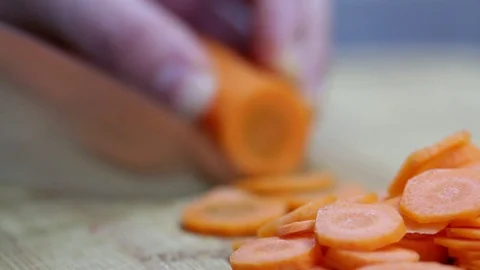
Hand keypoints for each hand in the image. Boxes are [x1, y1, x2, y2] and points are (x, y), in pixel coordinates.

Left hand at [1, 0, 329, 118]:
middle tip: (300, 107)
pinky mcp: (208, 31)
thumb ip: (127, 40)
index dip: (288, 16)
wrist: (23, 4)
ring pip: (279, 29)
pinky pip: (252, 52)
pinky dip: (263, 87)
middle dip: (302, 52)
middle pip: (291, 2)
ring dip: (291, 75)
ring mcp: (213, 4)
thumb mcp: (71, 7)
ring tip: (286, 119)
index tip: (280, 72)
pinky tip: (256, 115)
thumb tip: (196, 97)